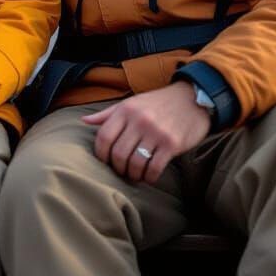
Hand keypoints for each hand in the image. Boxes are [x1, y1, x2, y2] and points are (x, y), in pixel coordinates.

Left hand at [82, 83, 210, 183]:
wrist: (191, 98)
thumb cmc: (157, 103)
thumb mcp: (131, 103)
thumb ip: (108, 114)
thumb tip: (84, 121)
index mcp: (126, 109)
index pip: (103, 137)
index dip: (101, 155)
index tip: (106, 161)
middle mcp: (139, 120)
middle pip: (118, 154)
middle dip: (118, 168)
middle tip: (122, 170)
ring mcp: (156, 132)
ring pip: (135, 164)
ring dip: (133, 175)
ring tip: (135, 174)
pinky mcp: (171, 144)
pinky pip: (154, 168)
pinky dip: (149, 177)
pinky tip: (149, 175)